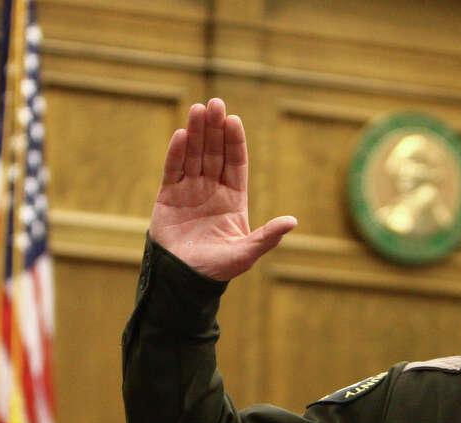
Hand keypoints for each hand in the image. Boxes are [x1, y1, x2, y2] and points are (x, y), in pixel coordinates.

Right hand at [150, 98, 296, 280]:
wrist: (183, 281)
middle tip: (215, 103)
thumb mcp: (246, 253)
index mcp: (233, 199)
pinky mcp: (168, 197)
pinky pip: (173, 170)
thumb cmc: (217, 269)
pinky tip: (180, 135)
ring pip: (193, 155)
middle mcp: (212, 190)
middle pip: (214, 153)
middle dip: (215, 129)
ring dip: (195, 133)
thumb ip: (268, 237)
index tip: (233, 120)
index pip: (235, 163)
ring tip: (197, 109)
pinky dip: (176, 153)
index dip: (234, 142)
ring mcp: (189, 191)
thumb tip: (293, 221)